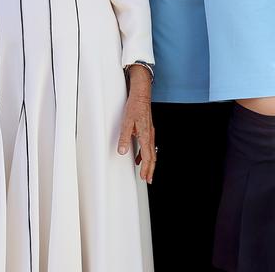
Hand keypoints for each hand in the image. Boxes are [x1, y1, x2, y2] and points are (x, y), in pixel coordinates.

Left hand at [118, 65, 155, 183]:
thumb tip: (123, 151)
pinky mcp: (148, 129)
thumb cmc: (135, 106)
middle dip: (150, 169)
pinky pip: (148, 145)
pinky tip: (139, 156)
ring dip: (149, 163)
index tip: (145, 177)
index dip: (147, 169)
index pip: (148, 157)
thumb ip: (124, 138)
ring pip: (151, 151)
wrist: (141, 95)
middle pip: (152, 157)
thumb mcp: (126, 122)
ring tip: (145, 171)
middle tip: (148, 179)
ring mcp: (150, 132)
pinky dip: (145, 153)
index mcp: (146, 136)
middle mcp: (150, 135)